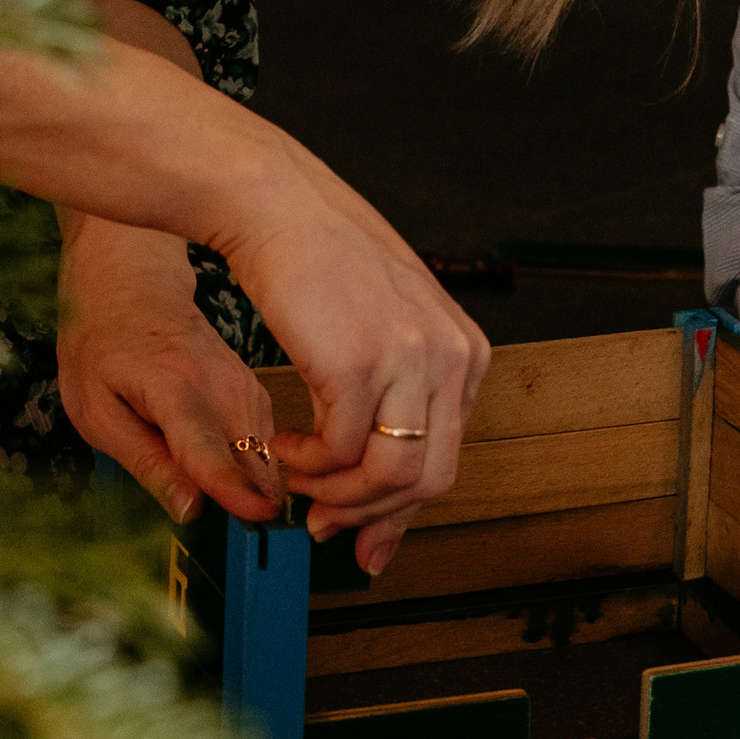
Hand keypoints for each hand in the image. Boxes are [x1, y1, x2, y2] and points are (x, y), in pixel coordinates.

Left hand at [56, 217, 283, 530]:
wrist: (131, 286)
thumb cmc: (101, 348)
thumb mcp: (96, 412)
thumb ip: (145, 462)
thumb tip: (190, 509)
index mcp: (173, 388)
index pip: (208, 448)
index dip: (231, 488)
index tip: (258, 518)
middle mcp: (221, 386)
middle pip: (252, 463)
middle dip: (247, 506)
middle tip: (222, 537)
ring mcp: (245, 386)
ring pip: (265, 459)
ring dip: (250, 491)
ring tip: (214, 500)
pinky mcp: (256, 392)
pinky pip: (264, 447)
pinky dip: (250, 470)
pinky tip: (217, 469)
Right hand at [216, 162, 489, 577]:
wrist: (274, 205)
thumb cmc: (319, 258)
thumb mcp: (382, 326)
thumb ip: (395, 397)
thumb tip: (382, 481)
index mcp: (465, 350)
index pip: (449, 458)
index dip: (399, 508)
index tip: (363, 533)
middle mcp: (450, 356)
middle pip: (428, 480)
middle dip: (370, 515)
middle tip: (323, 521)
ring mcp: (409, 360)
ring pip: (388, 479)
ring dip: (335, 494)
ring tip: (297, 475)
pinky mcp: (358, 364)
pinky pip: (339, 452)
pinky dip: (307, 464)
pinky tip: (283, 443)